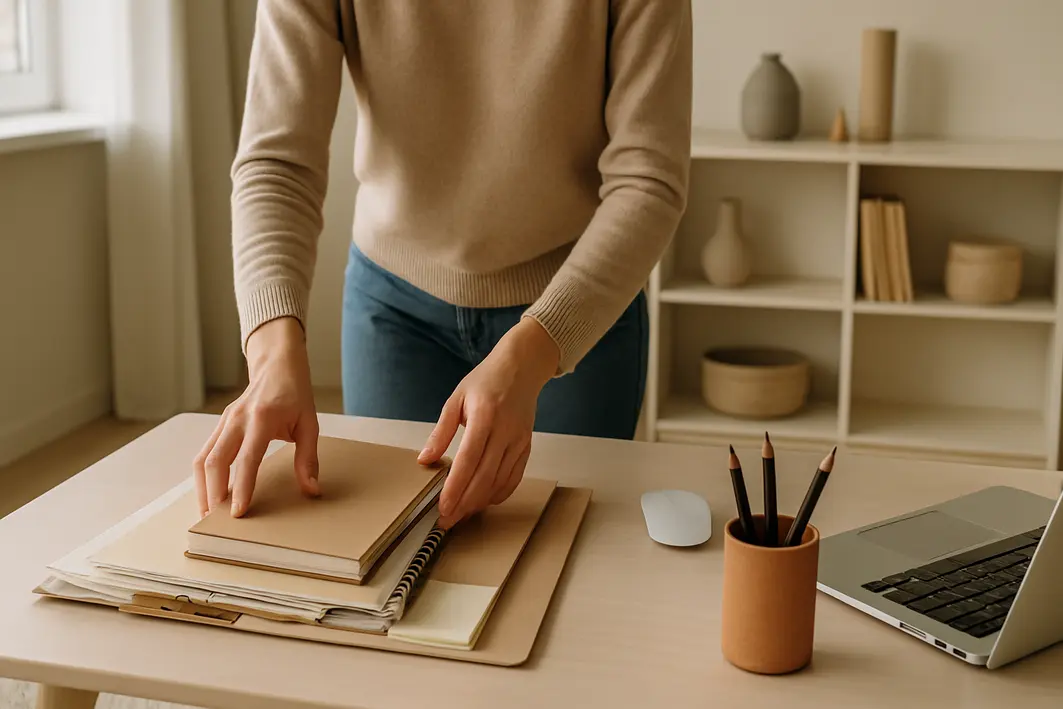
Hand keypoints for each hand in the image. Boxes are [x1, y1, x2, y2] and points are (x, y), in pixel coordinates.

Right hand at [193, 317, 319, 517]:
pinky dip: (202, 477)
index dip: (242, 487)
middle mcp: (237, 420)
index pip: (247, 459)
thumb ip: (309, 458)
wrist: (277, 365)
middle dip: (213, 494)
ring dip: (202, 488)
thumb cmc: (296, 395)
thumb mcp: (310, 424)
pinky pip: (204, 453)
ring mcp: (224, 422)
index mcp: (262, 419)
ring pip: (202, 459)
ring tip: (207, 514)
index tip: (238, 512)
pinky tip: (208, 494)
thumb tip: (311, 490)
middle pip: (215, 462)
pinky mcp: (219, 425)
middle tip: (216, 522)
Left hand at [419, 317, 558, 528]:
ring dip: (480, 502)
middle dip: (465, 504)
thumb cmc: (486, 380)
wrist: (522, 368)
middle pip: (485, 477)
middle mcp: (505, 432)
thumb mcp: (456, 399)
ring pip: (500, 482)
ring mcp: (519, 441)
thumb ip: (441, 432)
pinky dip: (499, 494)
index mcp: (484, 417)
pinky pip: (514, 478)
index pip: (468, 460)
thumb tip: (425, 459)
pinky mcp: (527, 447)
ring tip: (461, 514)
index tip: (443, 508)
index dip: (455, 488)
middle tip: (447, 520)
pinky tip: (484, 501)